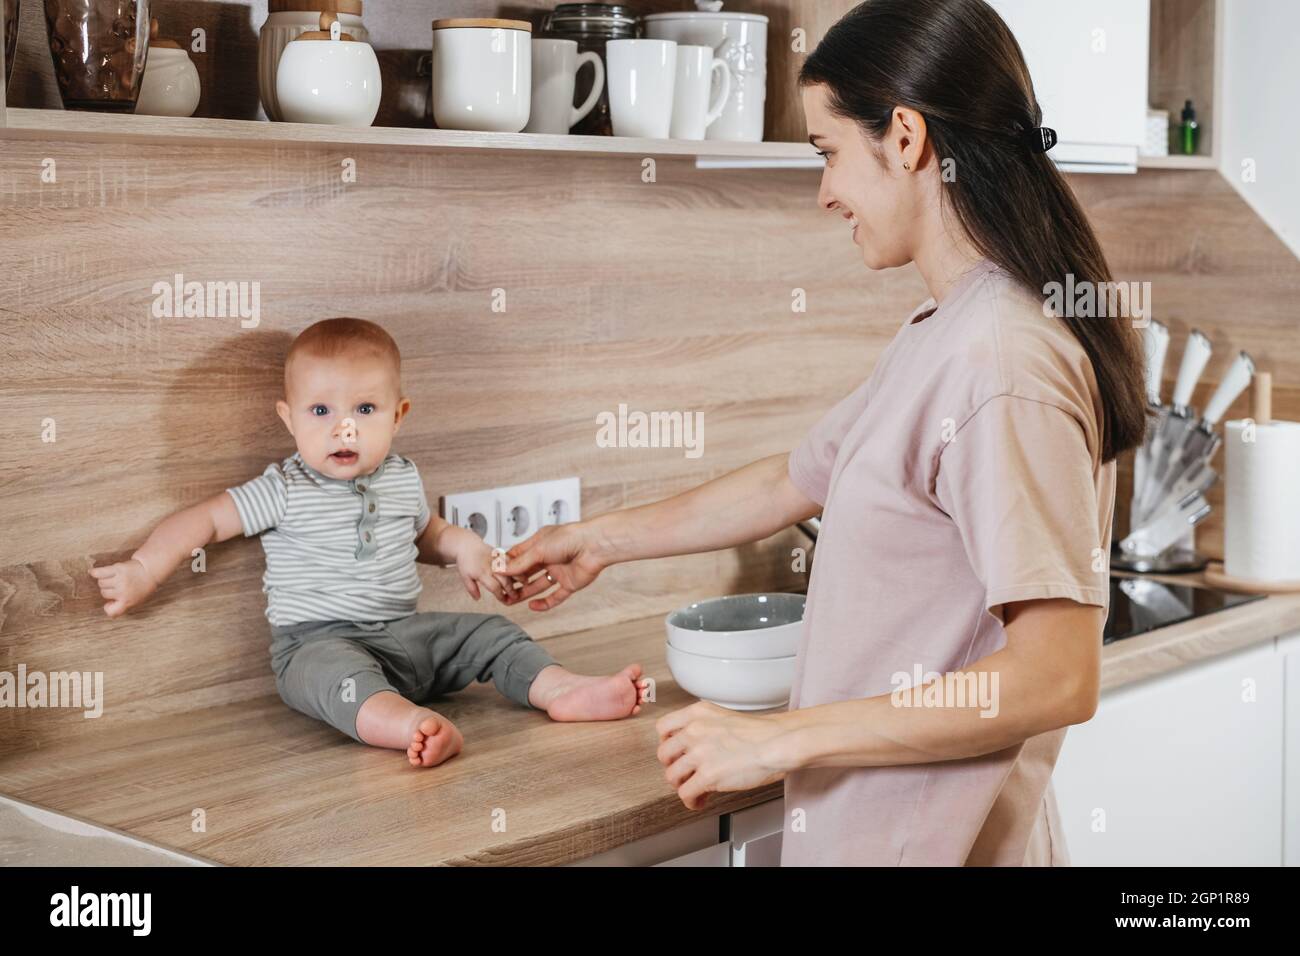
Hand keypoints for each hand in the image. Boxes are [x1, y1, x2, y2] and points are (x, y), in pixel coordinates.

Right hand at [89, 557, 158, 617]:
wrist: (151, 570)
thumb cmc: (143, 586)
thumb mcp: (137, 600)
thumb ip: (123, 605)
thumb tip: (106, 608)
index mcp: (128, 602)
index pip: (111, 611)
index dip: (108, 608)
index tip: (109, 603)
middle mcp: (122, 592)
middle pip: (104, 593)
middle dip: (108, 589)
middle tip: (117, 585)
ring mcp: (120, 580)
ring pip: (101, 583)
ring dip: (104, 580)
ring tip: (112, 578)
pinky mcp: (118, 569)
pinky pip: (100, 572)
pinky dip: (95, 572)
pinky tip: (92, 572)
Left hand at [455, 538, 519, 604]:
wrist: (467, 545)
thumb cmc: (466, 561)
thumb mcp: (464, 577)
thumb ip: (471, 589)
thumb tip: (477, 598)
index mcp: (481, 573)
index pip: (494, 587)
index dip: (500, 595)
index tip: (503, 600)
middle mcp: (490, 566)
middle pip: (505, 580)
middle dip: (512, 590)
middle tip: (516, 596)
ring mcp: (496, 559)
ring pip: (511, 568)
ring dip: (519, 577)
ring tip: (525, 583)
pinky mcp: (500, 553)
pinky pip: (512, 560)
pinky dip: (518, 565)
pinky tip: (523, 571)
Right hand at [501, 522, 606, 610]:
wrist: (595, 546)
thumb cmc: (570, 538)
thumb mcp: (538, 549)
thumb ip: (520, 562)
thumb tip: (502, 569)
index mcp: (540, 544)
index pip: (519, 556)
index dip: (508, 565)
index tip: (496, 574)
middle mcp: (549, 557)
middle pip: (527, 572)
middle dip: (515, 582)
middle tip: (503, 591)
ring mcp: (559, 571)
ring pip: (539, 585)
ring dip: (526, 593)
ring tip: (512, 600)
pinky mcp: (569, 583)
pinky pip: (555, 596)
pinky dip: (544, 603)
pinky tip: (532, 606)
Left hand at [656, 701, 790, 810]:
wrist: (777, 743)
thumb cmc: (761, 733)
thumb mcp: (724, 717)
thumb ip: (703, 727)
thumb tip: (692, 746)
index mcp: (697, 713)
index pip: (663, 727)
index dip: (667, 743)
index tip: (674, 752)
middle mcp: (694, 731)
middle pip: (663, 754)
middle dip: (673, 766)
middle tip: (684, 772)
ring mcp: (699, 753)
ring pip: (671, 776)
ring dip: (681, 785)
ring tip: (694, 789)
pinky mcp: (708, 775)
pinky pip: (685, 793)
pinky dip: (691, 801)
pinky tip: (700, 800)